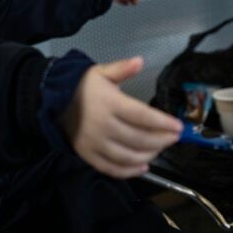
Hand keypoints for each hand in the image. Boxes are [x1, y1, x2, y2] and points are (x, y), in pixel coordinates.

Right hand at [59, 57, 182, 177]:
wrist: (53, 103)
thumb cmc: (83, 87)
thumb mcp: (101, 72)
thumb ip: (122, 68)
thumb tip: (140, 61)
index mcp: (109, 103)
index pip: (141, 116)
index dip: (162, 122)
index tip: (179, 126)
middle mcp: (103, 126)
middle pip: (139, 138)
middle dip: (161, 139)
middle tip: (175, 137)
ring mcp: (95, 143)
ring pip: (128, 156)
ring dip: (150, 155)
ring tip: (162, 148)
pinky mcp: (88, 156)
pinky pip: (112, 168)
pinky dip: (130, 171)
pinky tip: (144, 166)